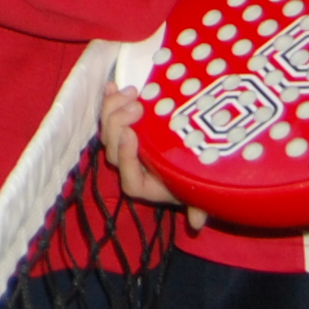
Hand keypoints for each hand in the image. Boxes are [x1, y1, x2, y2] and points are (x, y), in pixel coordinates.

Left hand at [98, 88, 206, 231]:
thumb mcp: (200, 193)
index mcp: (144, 186)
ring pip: (108, 131)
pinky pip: (109, 115)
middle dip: (119, 125)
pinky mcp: (124, 128)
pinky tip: (112, 84)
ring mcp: (124, 146)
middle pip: (112, 150)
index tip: (131, 135)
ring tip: (130, 92)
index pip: (128, 177)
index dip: (126, 157)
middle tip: (136, 105)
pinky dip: (109, 100)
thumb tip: (198, 224)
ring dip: (114, 110)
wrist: (194, 160)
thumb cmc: (196, 179)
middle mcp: (130, 167)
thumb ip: (198, 206)